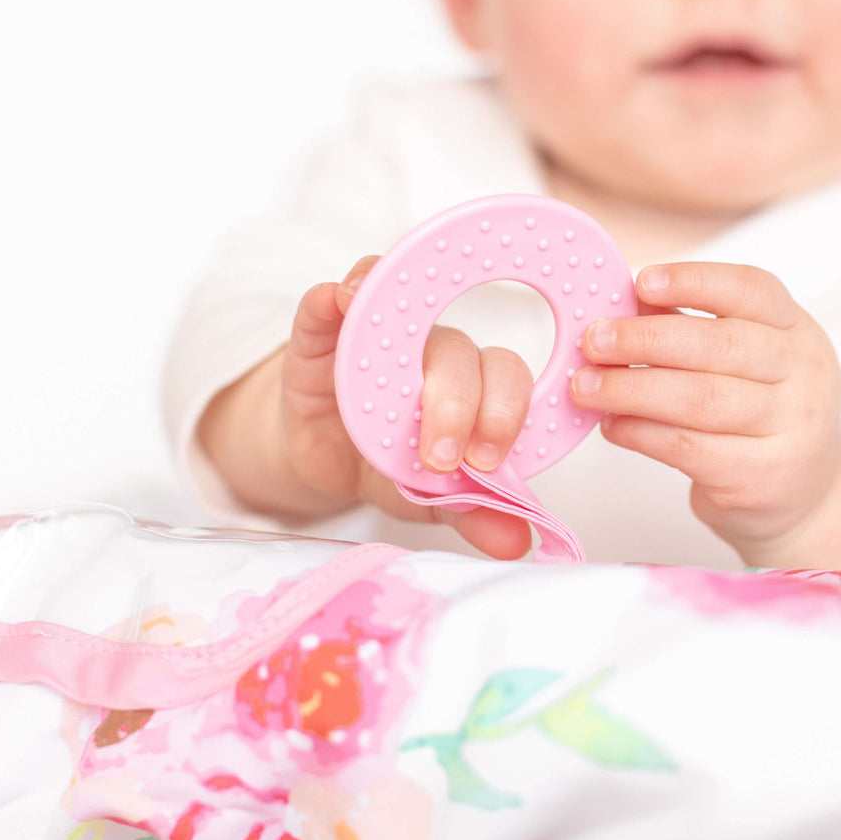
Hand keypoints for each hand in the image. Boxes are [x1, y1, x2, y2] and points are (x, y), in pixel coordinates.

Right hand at [278, 256, 536, 557]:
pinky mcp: (323, 333)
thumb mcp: (433, 499)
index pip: (505, 381)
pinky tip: (335, 300)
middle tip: (438, 458)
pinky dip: (333, 297)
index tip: (489, 463)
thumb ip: (476, 512)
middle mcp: (434, 352)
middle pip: (459, 355)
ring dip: (398, 332)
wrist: (329, 459)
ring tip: (385, 364)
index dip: (504, 415)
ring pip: (402, 315)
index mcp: (475, 387)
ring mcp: (379, 335)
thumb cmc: (394, 465)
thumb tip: (518, 542)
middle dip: (455, 405)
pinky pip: (328, 306)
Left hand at [570, 262, 840, 564]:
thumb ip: (691, 329)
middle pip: (719, 345)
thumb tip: (621, 306)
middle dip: (646, 339)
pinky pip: (690, 448)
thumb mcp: (746, 361)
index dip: (695, 281)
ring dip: (632, 390)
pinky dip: (642, 434)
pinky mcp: (762, 476)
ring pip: (701, 399)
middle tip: (594, 341)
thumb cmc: (761, 414)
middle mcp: (802, 372)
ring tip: (585, 387)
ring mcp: (788, 427)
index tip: (641, 281)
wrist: (810, 491)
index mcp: (795, 329)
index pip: (752, 290)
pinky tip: (612, 425)